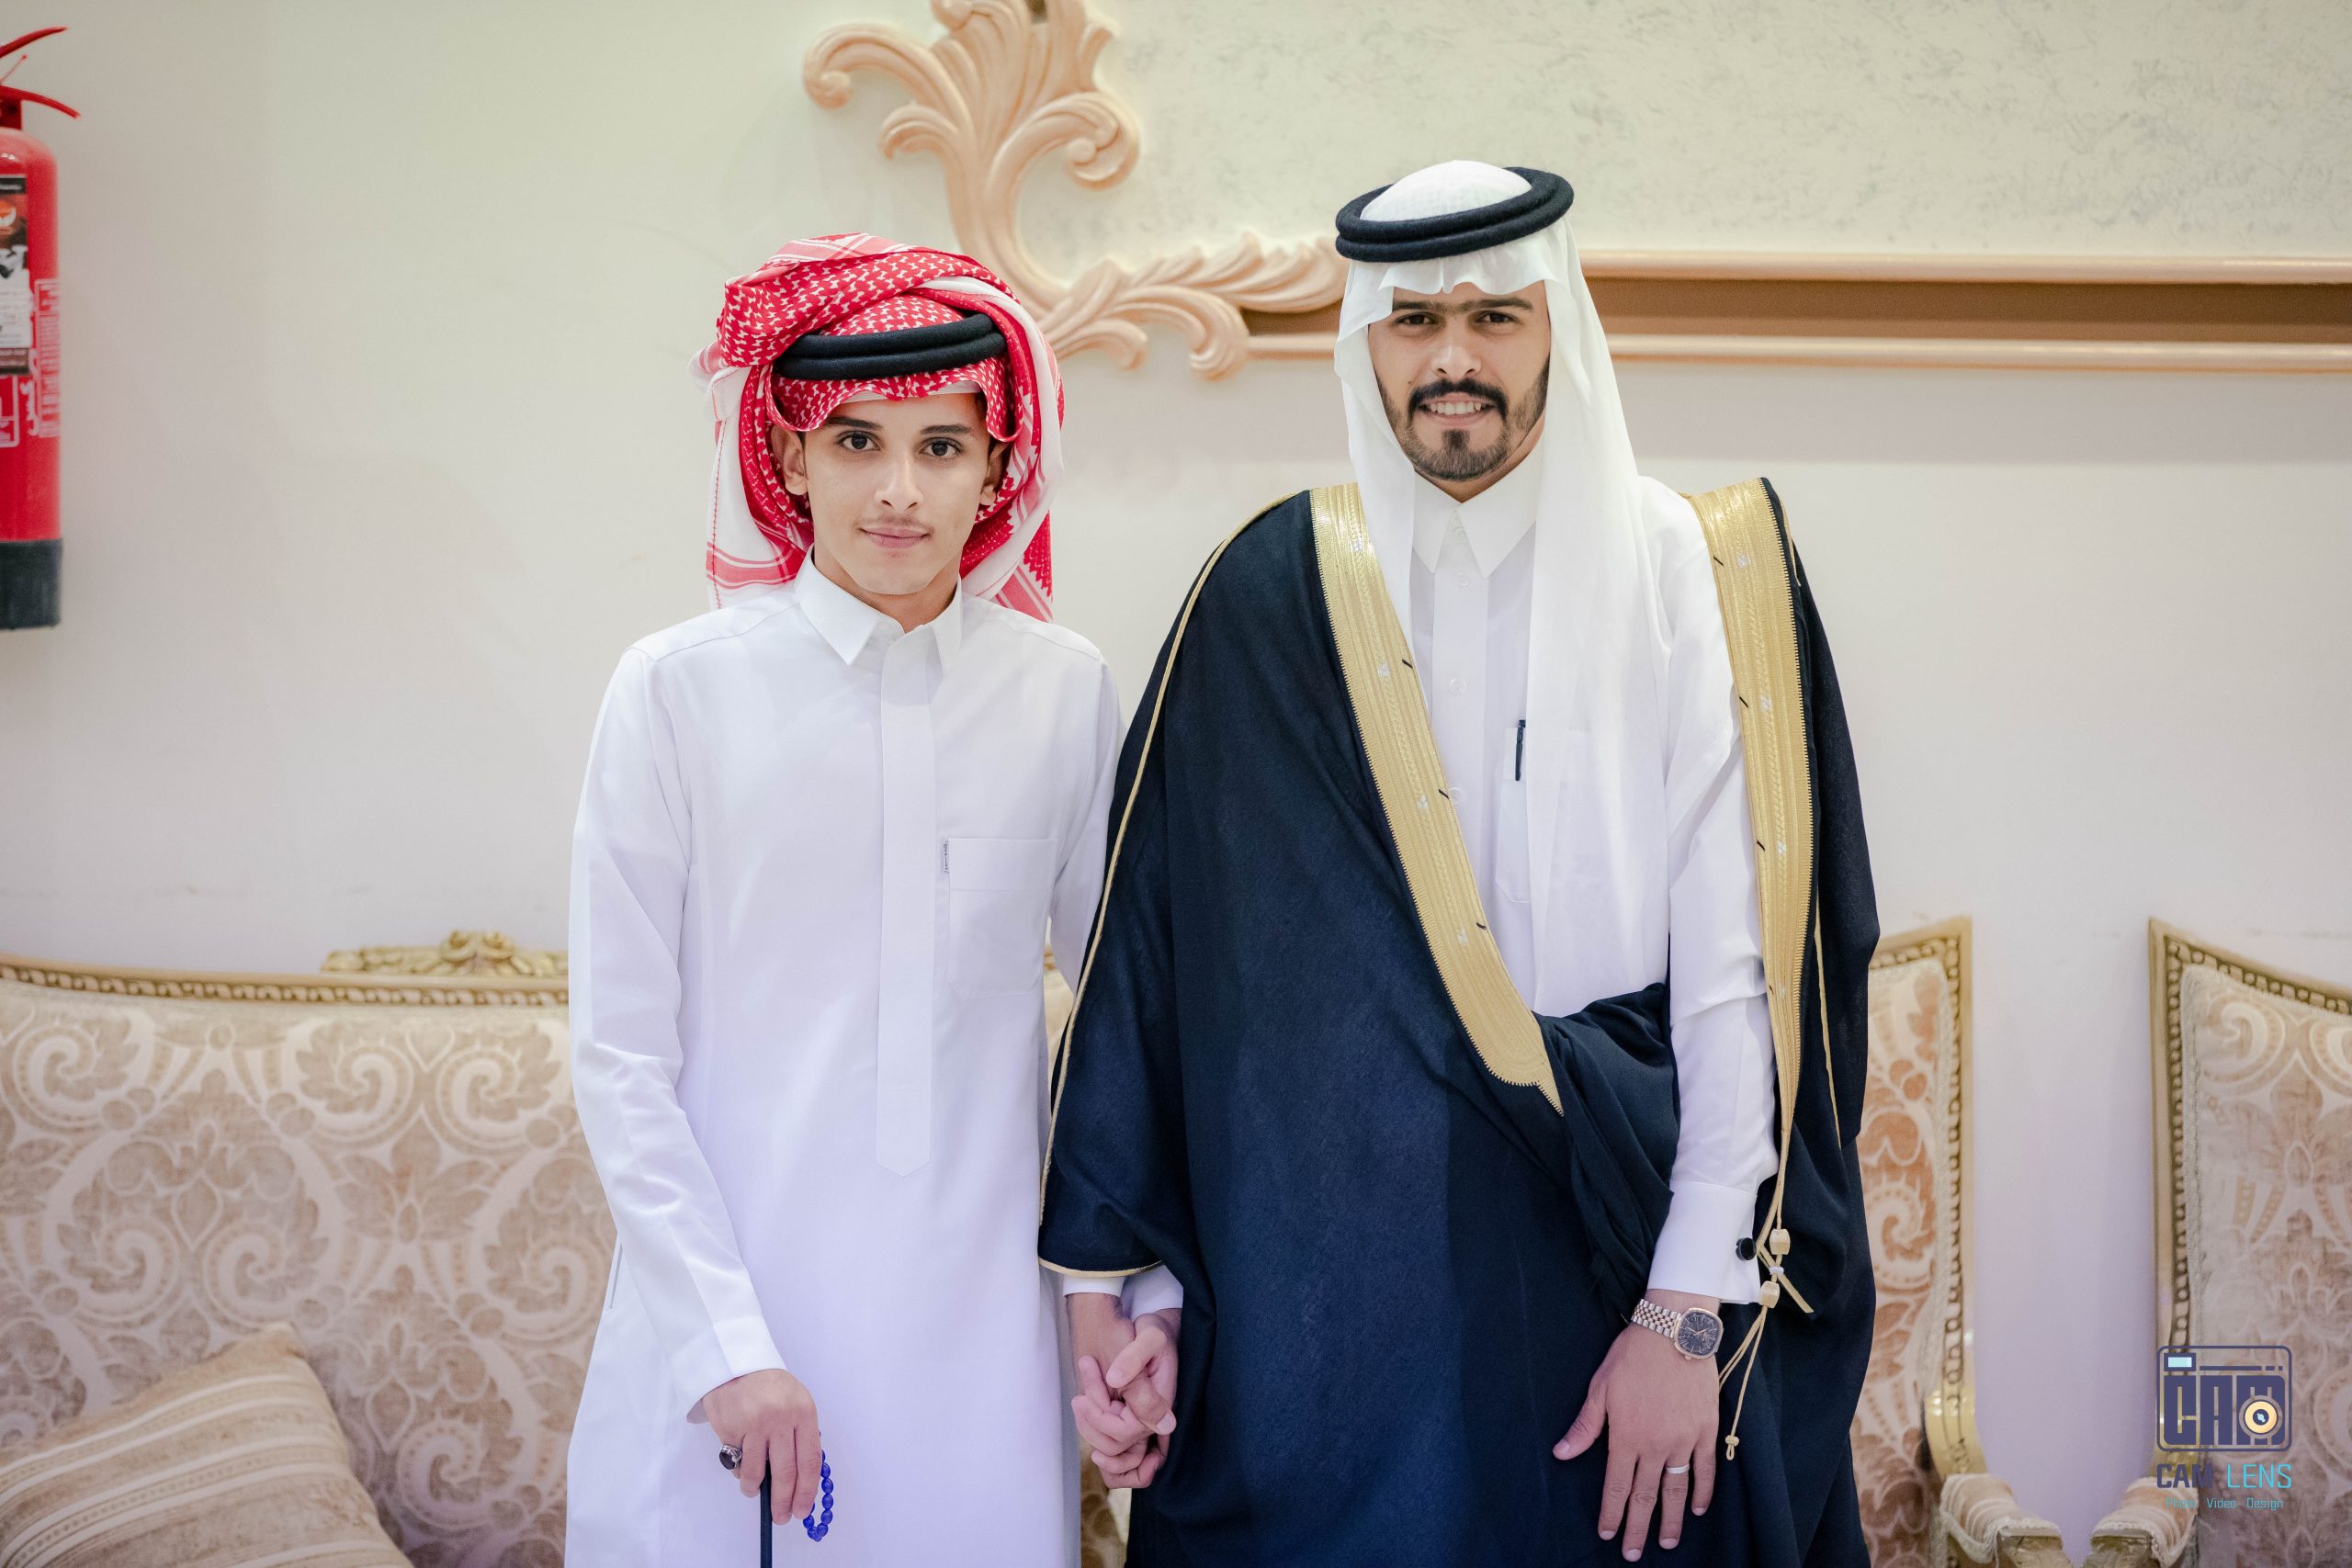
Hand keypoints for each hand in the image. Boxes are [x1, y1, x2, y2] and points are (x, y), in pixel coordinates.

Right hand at [703, 1368, 822, 1525]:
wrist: (735, 1366)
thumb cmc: (770, 1389)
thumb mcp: (795, 1404)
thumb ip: (799, 1436)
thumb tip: (799, 1480)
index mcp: (804, 1413)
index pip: (810, 1460)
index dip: (807, 1490)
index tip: (803, 1509)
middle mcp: (781, 1419)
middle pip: (786, 1472)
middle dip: (783, 1501)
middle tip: (781, 1517)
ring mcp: (755, 1425)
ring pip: (757, 1472)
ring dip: (755, 1490)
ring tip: (754, 1493)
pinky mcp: (732, 1430)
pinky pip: (738, 1462)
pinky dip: (740, 1472)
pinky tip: (742, 1467)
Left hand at [1066, 1295, 1179, 1486]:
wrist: (1155, 1331)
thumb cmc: (1154, 1330)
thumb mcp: (1149, 1336)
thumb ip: (1133, 1358)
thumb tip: (1115, 1381)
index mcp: (1159, 1402)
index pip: (1127, 1431)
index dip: (1100, 1419)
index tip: (1081, 1399)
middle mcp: (1151, 1417)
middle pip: (1116, 1445)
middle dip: (1091, 1423)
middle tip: (1077, 1398)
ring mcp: (1139, 1418)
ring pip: (1110, 1446)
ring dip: (1088, 1426)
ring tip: (1078, 1398)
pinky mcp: (1128, 1415)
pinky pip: (1108, 1435)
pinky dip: (1090, 1424)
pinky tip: (1083, 1400)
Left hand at [1554, 1291, 1720, 1559]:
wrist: (1673, 1331)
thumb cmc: (1631, 1357)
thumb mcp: (1599, 1388)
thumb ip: (1585, 1427)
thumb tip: (1561, 1454)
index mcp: (1626, 1437)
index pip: (1617, 1486)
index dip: (1612, 1513)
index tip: (1608, 1534)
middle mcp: (1656, 1445)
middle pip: (1646, 1496)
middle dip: (1638, 1527)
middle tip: (1635, 1554)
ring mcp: (1685, 1440)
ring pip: (1677, 1490)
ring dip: (1671, 1519)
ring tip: (1666, 1542)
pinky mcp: (1706, 1430)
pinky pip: (1705, 1469)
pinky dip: (1702, 1491)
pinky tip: (1697, 1508)